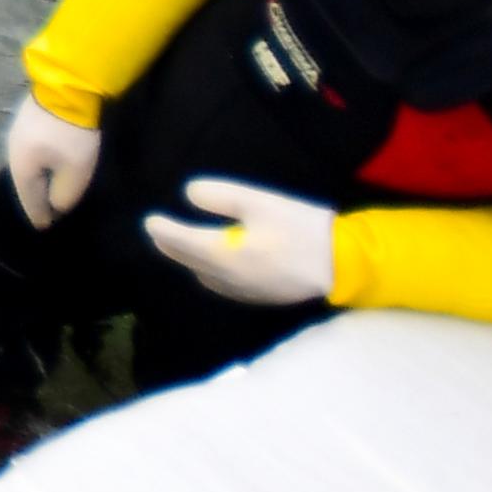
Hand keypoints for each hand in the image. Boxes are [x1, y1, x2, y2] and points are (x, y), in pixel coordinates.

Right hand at [2, 93, 100, 227]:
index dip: (39, 217)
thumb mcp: (75, 172)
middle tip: (48, 211)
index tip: (46, 228)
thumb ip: (63, 195)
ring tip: (48, 188)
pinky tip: (48, 161)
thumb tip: (56, 205)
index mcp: (21, 169)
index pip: (29, 201)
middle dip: (35, 197)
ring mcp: (15, 133)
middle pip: (24, 183)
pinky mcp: (25, 119)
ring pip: (27, 165)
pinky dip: (39, 161)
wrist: (67, 88)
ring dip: (37, 178)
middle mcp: (11, 152)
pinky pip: (30, 150)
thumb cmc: (71, 136)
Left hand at [143, 176, 334, 306]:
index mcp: (223, 255)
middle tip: (157, 232)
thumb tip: (188, 195)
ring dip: (188, 261)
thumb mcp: (260, 202)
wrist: (343, 265)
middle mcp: (228, 279)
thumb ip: (220, 196)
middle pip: (189, 262)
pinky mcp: (261, 297)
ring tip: (180, 245)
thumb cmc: (301, 229)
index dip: (163, 230)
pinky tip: (212, 264)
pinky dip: (208, 271)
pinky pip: (222, 285)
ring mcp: (245, 292)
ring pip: (204, 276)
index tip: (148, 221)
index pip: (182, 242)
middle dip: (171, 247)